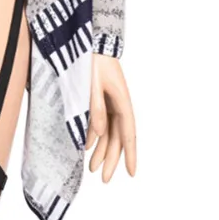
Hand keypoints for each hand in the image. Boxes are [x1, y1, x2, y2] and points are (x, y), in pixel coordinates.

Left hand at [85, 53, 135, 181]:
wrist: (89, 40)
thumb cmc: (91, 60)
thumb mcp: (91, 84)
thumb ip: (96, 108)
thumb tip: (100, 133)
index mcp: (122, 101)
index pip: (128, 134)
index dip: (129, 154)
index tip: (131, 173)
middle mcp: (118, 104)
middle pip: (117, 137)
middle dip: (111, 159)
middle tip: (104, 179)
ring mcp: (109, 101)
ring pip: (108, 131)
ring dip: (101, 150)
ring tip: (92, 168)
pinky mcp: (99, 97)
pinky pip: (99, 121)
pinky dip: (93, 135)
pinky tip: (87, 146)